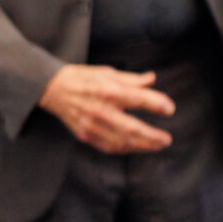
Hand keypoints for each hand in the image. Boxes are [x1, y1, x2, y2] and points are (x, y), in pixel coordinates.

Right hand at [37, 63, 174, 153]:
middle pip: (130, 127)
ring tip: (157, 145)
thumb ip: (132, 79)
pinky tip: (137, 147)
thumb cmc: (83, 78)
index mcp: (108, 90)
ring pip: (120, 141)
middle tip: (167, 140)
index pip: (137, 98)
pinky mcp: (85, 134)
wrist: (52, 89)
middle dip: (151, 136)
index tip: (170, 109)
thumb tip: (153, 79)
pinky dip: (125, 149)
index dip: (157, 104)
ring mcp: (91, 125)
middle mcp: (100, 109)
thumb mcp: (108, 72)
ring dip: (142, 146)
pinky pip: (108, 147)